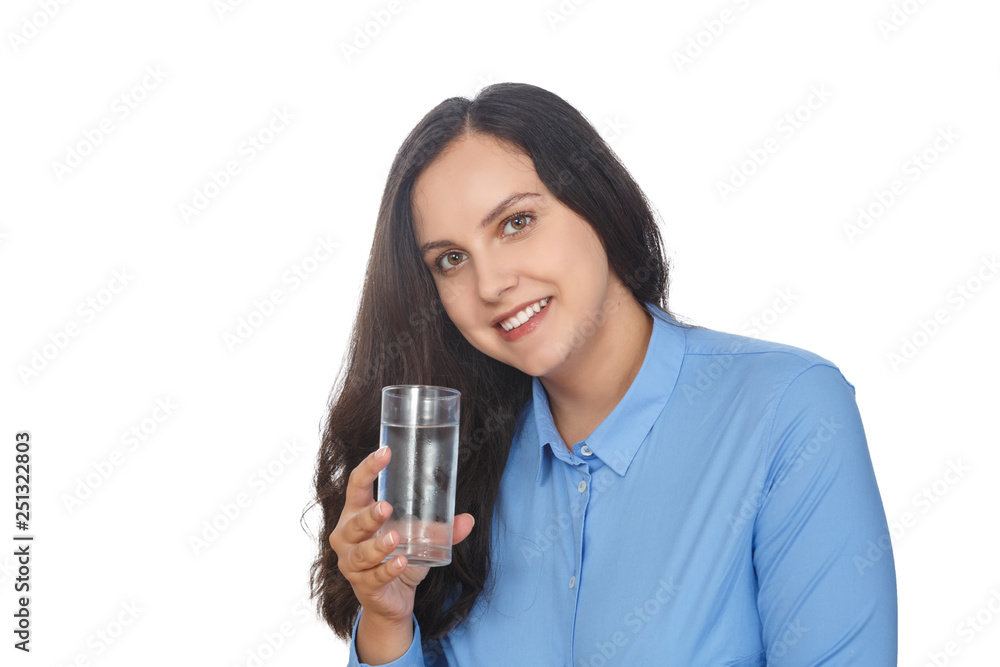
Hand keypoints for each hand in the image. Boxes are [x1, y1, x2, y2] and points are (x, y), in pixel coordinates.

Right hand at [329, 446, 475, 626]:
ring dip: (379, 545)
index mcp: (356, 514)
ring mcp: (351, 563)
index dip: (368, 468)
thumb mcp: (419, 539)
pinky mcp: (363, 585)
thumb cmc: (398, 557)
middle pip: (354, 522)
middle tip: (387, 507)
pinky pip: (375, 577)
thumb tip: (468, 519)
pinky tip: (402, 563)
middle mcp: (347, 537)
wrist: (391, 600)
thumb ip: (441, 529)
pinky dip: (389, 570)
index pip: (356, 486)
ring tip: (396, 538)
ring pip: (362, 552)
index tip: (385, 452)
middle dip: (369, 515)